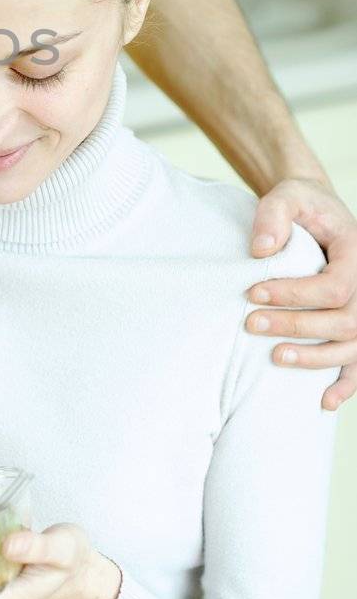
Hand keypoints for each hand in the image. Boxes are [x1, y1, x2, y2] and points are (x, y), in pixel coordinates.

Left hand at [245, 179, 356, 410]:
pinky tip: (325, 401)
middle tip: (251, 323)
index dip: (295, 294)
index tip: (253, 293)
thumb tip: (260, 251)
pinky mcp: (354, 323)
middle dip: (297, 326)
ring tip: (276, 358)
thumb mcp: (287, 196)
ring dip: (316, 359)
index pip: (335, 286)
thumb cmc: (302, 205)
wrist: (317, 211)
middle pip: (345, 321)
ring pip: (354, 346)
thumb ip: (273, 216)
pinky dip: (346, 383)